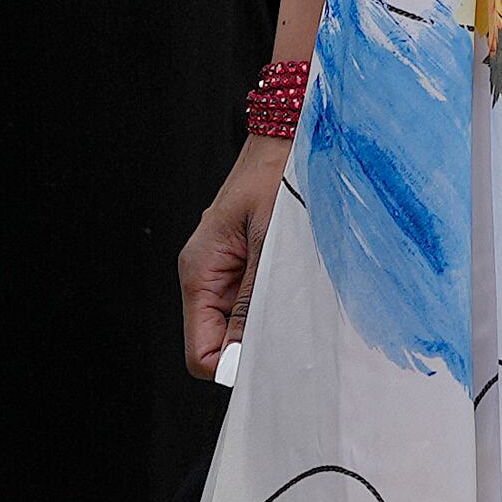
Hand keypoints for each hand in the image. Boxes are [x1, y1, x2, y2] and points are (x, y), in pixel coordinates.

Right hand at [178, 130, 287, 380]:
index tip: (270, 362)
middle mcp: (207, 274)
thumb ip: (254, 300)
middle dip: (254, 346)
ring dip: (269, 322)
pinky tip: (300, 289)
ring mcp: (226, 269)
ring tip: (300, 303)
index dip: (233, 366)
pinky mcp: (246, 262)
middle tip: (295, 336)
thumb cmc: (279, 174)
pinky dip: (276, 304)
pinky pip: (255, 302)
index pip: (202, 352)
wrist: (290, 135)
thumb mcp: (270, 242)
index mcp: (200, 269)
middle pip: (221, 343)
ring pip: (241, 325)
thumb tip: (242, 356)